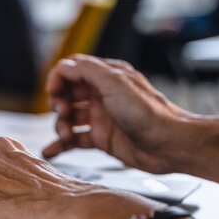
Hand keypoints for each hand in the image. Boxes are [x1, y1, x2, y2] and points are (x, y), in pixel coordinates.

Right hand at [43, 54, 186, 173]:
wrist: (168, 145)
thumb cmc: (148, 114)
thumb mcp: (115, 84)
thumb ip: (87, 71)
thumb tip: (64, 66)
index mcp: (106, 77)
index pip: (71, 70)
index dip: (57, 80)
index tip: (53, 93)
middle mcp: (101, 95)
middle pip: (66, 94)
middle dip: (57, 104)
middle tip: (64, 114)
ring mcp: (100, 118)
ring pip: (68, 118)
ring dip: (60, 126)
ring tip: (66, 136)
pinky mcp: (100, 138)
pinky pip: (74, 140)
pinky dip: (60, 145)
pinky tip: (50, 151)